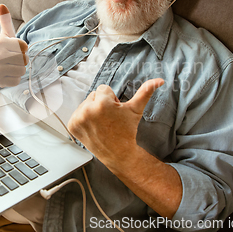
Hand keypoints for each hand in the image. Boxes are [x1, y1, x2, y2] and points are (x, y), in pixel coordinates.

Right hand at [0, 5, 27, 87]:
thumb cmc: (1, 52)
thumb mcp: (4, 36)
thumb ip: (5, 21)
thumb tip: (2, 5)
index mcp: (0, 42)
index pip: (24, 46)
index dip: (22, 49)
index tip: (15, 50)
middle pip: (24, 59)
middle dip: (21, 61)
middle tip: (12, 60)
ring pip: (22, 71)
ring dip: (18, 70)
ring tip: (10, 68)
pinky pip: (16, 81)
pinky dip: (14, 80)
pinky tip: (7, 75)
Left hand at [68, 78, 181, 218]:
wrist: (118, 153)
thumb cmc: (127, 131)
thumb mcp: (136, 110)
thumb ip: (145, 92)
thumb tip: (159, 80)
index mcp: (102, 103)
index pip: (103, 89)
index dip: (111, 99)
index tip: (115, 112)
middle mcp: (87, 110)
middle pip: (94, 95)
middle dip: (101, 104)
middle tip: (109, 118)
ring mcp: (78, 118)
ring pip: (85, 103)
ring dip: (92, 110)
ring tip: (102, 123)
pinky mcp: (72, 125)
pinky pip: (77, 113)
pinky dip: (84, 118)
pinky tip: (93, 126)